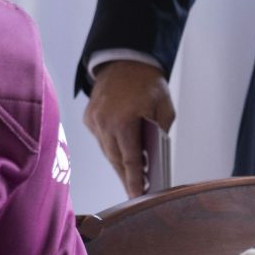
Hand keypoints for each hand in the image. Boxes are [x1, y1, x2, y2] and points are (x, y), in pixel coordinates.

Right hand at [84, 59, 174, 197]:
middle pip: (116, 160)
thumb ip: (160, 132)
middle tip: (136, 191)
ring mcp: (94, 121)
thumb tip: (155, 156)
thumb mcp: (164, 106)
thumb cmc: (147, 82)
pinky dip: (111, 147)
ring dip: (119, 163)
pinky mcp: (89, 118)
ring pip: (107, 152)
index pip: (130, 160)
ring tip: (130, 176)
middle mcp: (105, 123)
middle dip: (127, 176)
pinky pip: (101, 140)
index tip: (137, 195)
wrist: (124, 59)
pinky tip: (121, 154)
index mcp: (124, 121)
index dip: (135, 180)